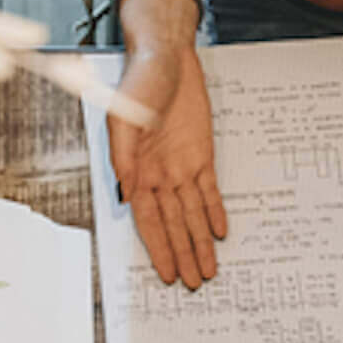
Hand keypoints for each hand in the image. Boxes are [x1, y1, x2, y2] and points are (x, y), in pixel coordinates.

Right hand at [109, 40, 225, 288]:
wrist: (165, 59)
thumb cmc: (137, 85)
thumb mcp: (123, 119)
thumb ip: (124, 157)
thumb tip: (127, 191)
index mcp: (137, 171)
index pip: (149, 220)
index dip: (159, 248)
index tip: (167, 273)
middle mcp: (160, 175)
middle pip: (174, 224)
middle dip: (183, 254)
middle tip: (194, 283)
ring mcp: (181, 167)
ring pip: (193, 214)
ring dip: (200, 242)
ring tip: (209, 270)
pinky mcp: (201, 155)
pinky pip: (209, 190)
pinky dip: (215, 211)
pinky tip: (220, 233)